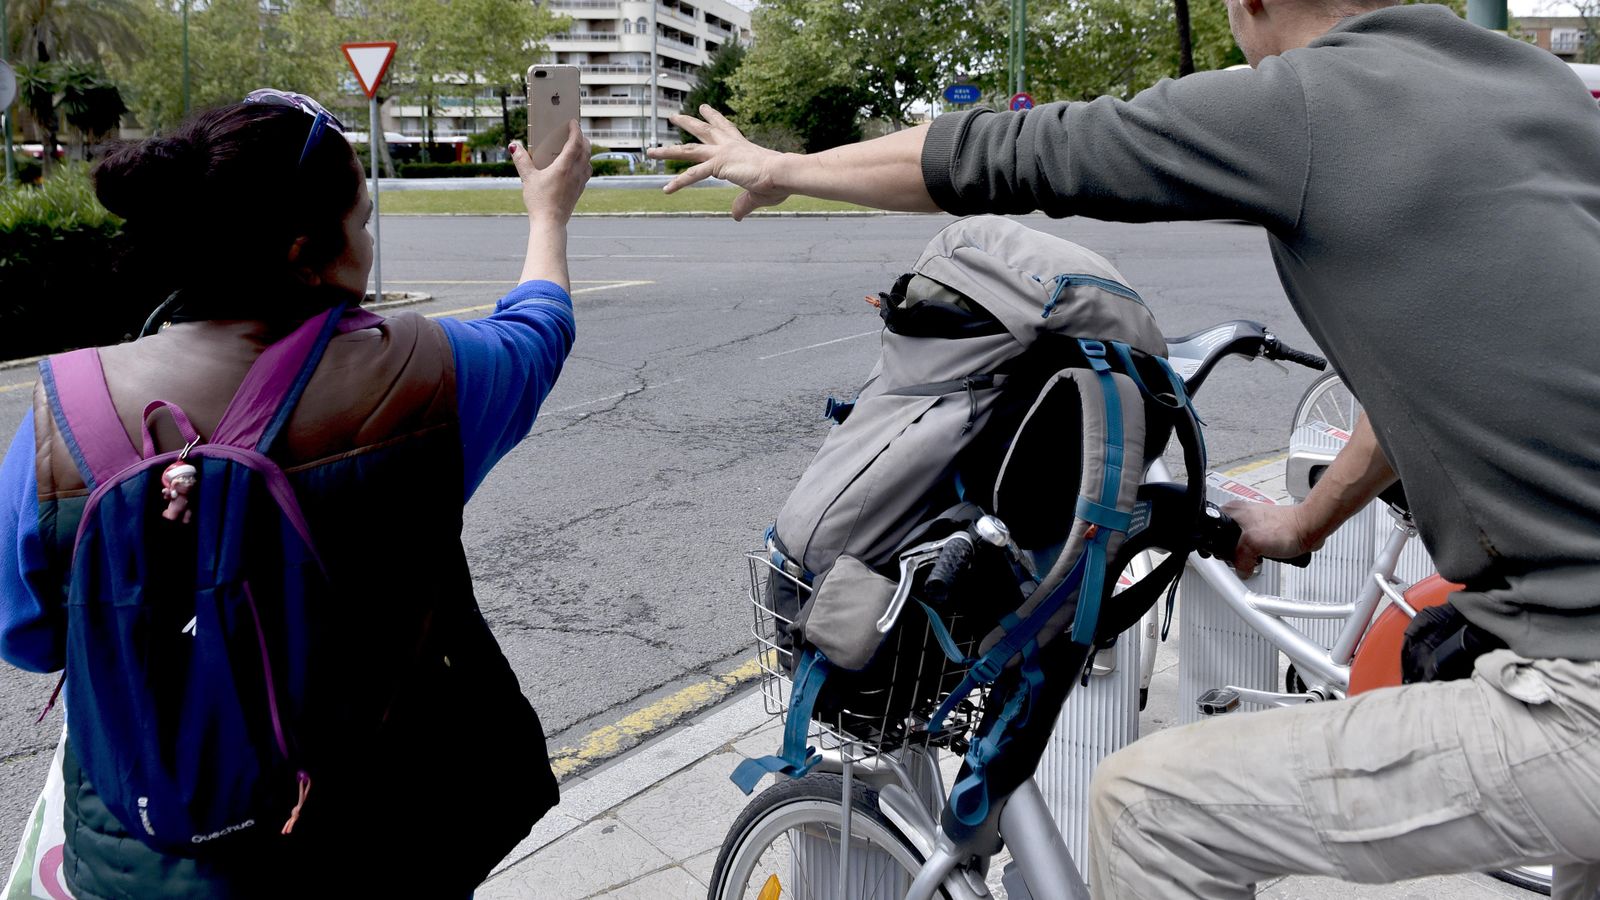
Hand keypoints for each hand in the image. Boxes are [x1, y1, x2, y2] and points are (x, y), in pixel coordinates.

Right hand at [509, 121, 589, 224]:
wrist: (550, 223)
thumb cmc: (539, 201)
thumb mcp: (528, 178)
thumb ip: (521, 160)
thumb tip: (514, 146)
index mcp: (564, 166)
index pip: (575, 142)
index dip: (576, 130)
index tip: (573, 122)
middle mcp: (575, 172)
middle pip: (586, 150)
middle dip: (583, 138)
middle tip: (576, 132)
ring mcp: (580, 182)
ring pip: (589, 161)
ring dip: (586, 151)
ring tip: (579, 147)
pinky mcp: (579, 190)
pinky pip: (587, 172)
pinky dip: (585, 163)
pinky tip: (578, 166)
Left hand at [647, 105, 789, 219]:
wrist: (783, 174)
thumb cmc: (778, 181)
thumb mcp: (757, 194)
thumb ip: (743, 204)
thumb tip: (735, 216)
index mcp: (741, 147)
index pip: (725, 128)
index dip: (714, 118)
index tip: (704, 109)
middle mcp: (730, 145)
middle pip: (703, 131)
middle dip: (688, 123)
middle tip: (674, 117)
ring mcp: (722, 153)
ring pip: (688, 151)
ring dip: (668, 151)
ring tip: (650, 152)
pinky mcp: (718, 165)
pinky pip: (693, 175)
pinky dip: (679, 183)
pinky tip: (666, 190)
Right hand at [1221, 500, 1322, 577]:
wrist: (1309, 530)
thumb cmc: (1287, 528)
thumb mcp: (1252, 543)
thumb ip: (1239, 559)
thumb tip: (1240, 571)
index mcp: (1231, 511)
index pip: (1212, 531)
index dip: (1218, 548)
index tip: (1227, 558)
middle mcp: (1240, 515)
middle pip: (1225, 542)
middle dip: (1233, 554)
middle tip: (1243, 559)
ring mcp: (1252, 524)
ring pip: (1240, 547)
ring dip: (1246, 556)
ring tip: (1256, 558)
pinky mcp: (1263, 532)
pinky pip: (1254, 549)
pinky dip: (1257, 556)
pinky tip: (1264, 557)